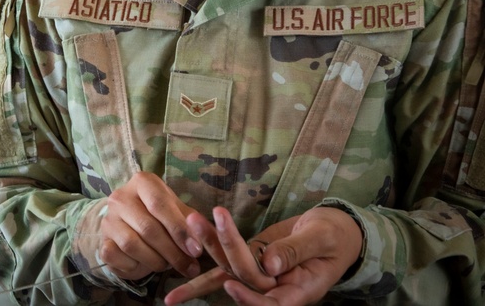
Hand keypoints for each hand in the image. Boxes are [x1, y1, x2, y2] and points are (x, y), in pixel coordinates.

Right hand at [99, 172, 203, 281]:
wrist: (129, 227)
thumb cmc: (160, 217)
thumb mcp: (178, 213)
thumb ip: (193, 223)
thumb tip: (208, 235)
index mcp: (143, 182)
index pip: (160, 204)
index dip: (179, 229)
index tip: (196, 250)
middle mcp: (121, 196)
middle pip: (148, 228)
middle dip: (173, 252)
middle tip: (190, 267)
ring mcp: (108, 218)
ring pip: (132, 245)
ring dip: (156, 261)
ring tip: (169, 265)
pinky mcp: (101, 241)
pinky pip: (117, 257)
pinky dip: (135, 266)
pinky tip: (144, 265)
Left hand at [165, 206, 362, 305]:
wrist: (334, 231)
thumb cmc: (335, 236)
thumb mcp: (322, 240)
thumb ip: (297, 251)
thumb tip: (270, 264)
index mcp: (299, 291)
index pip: (271, 303)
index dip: (250, 298)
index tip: (231, 285)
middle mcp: (275, 287)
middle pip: (244, 275)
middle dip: (222, 248)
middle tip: (201, 221)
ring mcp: (261, 274)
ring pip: (230, 265)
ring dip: (209, 244)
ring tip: (191, 221)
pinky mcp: (251, 258)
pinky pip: (227, 257)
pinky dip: (208, 247)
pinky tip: (184, 248)